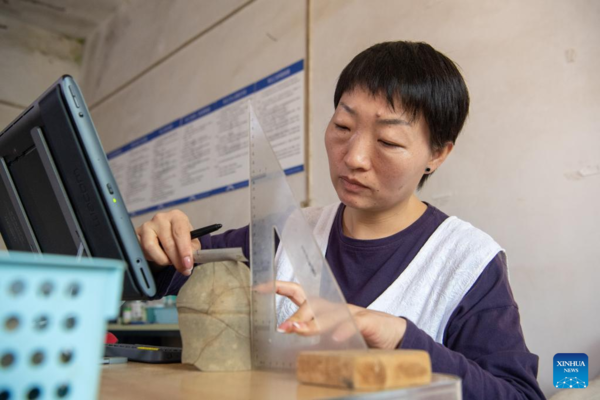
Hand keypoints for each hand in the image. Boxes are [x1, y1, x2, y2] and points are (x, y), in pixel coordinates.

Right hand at [135, 210, 200, 275]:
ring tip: (169, 261)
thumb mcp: (191, 241)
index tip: (188, 263)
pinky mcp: (137, 234)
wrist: (164, 235)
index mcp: (176, 217)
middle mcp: (161, 218)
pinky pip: (143, 250)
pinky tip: (158, 256)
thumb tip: (190, 260)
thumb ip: (193, 249)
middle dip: (176, 260)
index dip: (184, 250)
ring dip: (162, 259)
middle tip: (182, 269)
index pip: (180, 232)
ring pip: (151, 247)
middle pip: (168, 242)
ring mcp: (147, 225)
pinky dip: (152, 258)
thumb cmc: (179, 236)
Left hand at [274, 281, 406, 348]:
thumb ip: (311, 329)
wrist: (392, 334)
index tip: (259, 287)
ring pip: (329, 314)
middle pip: (311, 304)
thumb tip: (286, 329)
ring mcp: (351, 312)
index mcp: (324, 307)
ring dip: (313, 323)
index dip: (279, 287)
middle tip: (283, 328)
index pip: (298, 292)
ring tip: (299, 331)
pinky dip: (345, 330)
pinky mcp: (367, 322)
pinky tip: (336, 338)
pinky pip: (355, 324)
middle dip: (297, 315)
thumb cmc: (357, 334)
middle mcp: (335, 306)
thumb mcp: (330, 333)